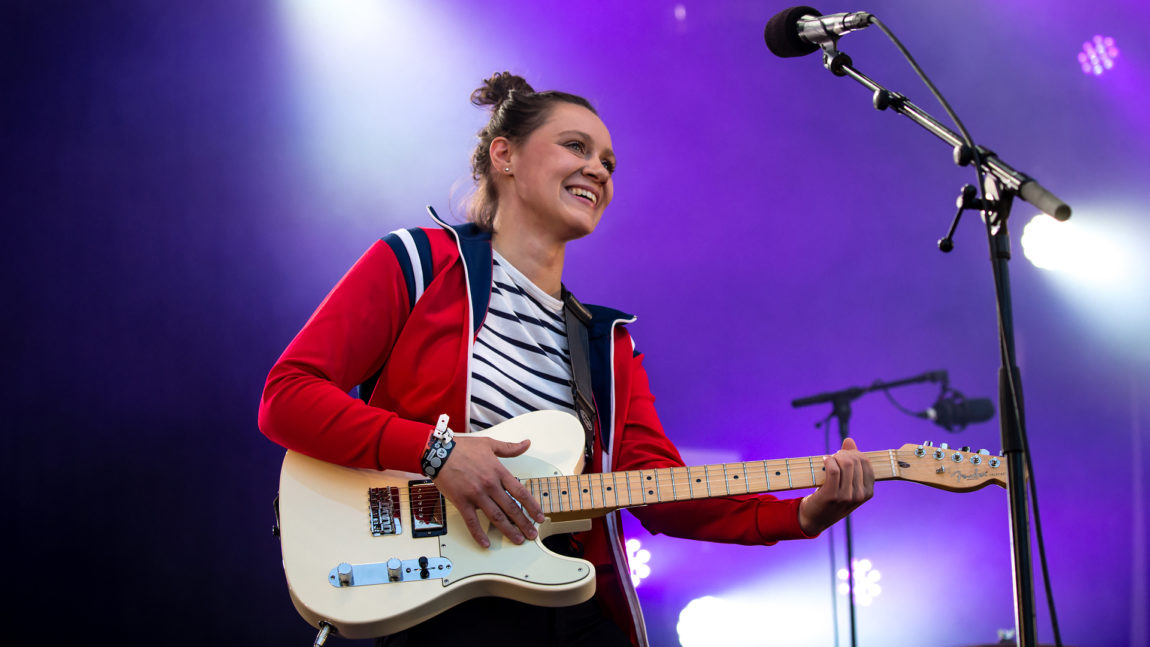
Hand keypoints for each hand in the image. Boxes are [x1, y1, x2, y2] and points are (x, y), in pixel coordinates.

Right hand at [431, 435, 545, 547]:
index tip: (539, 516)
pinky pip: (472, 522)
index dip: (532, 506)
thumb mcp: (489, 444)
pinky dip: (479, 534)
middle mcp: (490, 485)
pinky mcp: (461, 502)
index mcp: (498, 471)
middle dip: (524, 523)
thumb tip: (526, 443)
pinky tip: (485, 543)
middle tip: (532, 534)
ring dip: (508, 530)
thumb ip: (510, 448)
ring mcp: (476, 495)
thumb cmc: (461, 447)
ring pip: (496, 517)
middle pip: (511, 508)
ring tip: (517, 539)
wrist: (438, 451)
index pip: (520, 492)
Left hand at [798, 437, 874, 535]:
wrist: (815, 518)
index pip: (866, 462)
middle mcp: (859, 495)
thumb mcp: (846, 483)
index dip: (854, 453)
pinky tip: (824, 460)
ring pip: (845, 464)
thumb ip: (851, 462)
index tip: (842, 455)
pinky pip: (833, 470)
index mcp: (868, 492)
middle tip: (834, 456)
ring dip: (835, 457)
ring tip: (828, 459)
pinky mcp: (831, 495)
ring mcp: (846, 496)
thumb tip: (849, 440)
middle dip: (843, 454)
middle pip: (855, 461)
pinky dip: (828, 461)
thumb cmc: (832, 498)